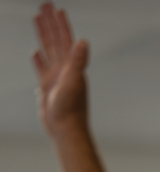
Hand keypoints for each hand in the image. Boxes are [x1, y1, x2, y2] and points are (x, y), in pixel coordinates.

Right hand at [32, 3, 89, 136]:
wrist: (65, 129)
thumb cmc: (71, 108)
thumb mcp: (74, 81)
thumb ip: (78, 61)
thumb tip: (83, 41)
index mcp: (71, 67)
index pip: (65, 39)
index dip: (61, 24)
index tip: (56, 8)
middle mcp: (64, 70)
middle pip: (55, 40)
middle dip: (50, 23)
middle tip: (43, 5)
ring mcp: (55, 77)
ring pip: (47, 50)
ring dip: (43, 35)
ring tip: (37, 19)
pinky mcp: (47, 87)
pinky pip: (41, 68)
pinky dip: (38, 59)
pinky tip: (35, 53)